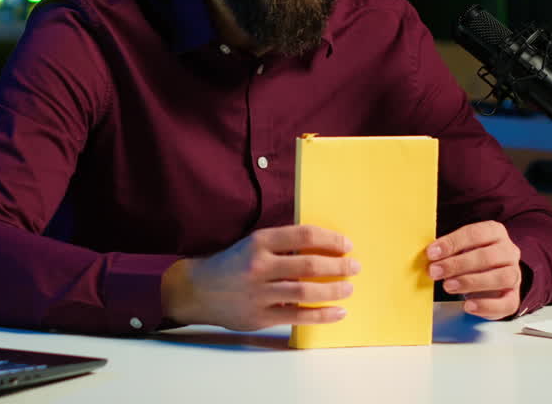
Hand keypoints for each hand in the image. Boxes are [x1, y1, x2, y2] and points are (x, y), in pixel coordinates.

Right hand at [161, 225, 359, 330]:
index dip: (330, 239)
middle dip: (339, 266)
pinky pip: (298, 316)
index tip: (346, 244)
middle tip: (355, 266)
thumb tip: (323, 246)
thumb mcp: (252, 244)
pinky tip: (339, 312)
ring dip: (334, 290)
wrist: (197, 290)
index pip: (304, 235)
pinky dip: (322, 315)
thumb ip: (282, 244)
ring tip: (349, 288)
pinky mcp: (260, 316)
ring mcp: (259, 293)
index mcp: (259, 242)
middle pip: (310, 265)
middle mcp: (260, 266)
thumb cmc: (231, 264)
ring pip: (306, 292)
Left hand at [426, 221, 521, 319]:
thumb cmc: (471, 258)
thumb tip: (429, 255)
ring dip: (471, 283)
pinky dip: (486, 306)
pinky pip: (506, 303)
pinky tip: (467, 306)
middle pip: (488, 256)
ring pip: (501, 278)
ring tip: (448, 286)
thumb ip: (447, 250)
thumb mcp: (460, 248)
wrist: (491, 276)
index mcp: (494, 232)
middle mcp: (509, 251)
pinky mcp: (514, 297)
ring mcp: (514, 274)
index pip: (475, 234)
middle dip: (457, 265)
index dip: (452, 243)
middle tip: (435, 272)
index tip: (432, 253)